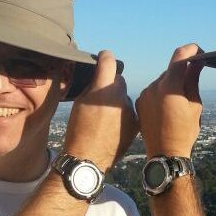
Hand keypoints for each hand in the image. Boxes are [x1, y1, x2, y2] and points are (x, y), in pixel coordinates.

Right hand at [64, 51, 138, 171]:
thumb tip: (100, 73)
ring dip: (118, 102)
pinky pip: (131, 112)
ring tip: (107, 119)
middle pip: (119, 80)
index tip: (105, 57)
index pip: (109, 61)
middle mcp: (119, 97)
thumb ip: (92, 85)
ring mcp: (130, 111)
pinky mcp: (136, 123)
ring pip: (125, 97)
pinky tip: (114, 127)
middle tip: (102, 96)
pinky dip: (124, 115)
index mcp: (102, 89)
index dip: (105, 57)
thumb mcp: (79, 102)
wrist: (89, 158)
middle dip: (111, 84)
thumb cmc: (79, 130)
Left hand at [135, 44, 204, 158]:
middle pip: (171, 71)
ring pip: (161, 81)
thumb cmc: (184, 132)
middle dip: (182, 73)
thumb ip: (193, 80)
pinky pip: (152, 91)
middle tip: (193, 84)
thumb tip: (197, 61)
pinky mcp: (138, 103)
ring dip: (171, 85)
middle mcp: (153, 87)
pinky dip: (161, 94)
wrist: (165, 154)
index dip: (192, 51)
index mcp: (169, 87)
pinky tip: (166, 109)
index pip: (180, 57)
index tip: (200, 53)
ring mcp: (144, 95)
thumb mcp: (195, 105)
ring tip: (178, 104)